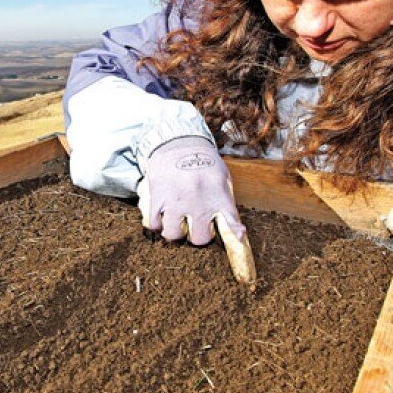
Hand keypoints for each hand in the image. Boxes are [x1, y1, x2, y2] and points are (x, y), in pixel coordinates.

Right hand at [137, 137, 255, 284]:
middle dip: (197, 235)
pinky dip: (156, 223)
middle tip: (194, 225)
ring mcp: (176, 200)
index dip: (234, 237)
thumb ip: (227, 204)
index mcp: (218, 194)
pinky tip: (161, 214)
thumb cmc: (203, 162)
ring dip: (174, 231)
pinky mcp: (157, 198)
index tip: (239, 251)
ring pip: (173, 235)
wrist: (177, 141)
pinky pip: (153, 224)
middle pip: (199, 239)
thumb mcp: (222, 178)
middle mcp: (198, 200)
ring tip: (176, 221)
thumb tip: (237, 232)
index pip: (231, 222)